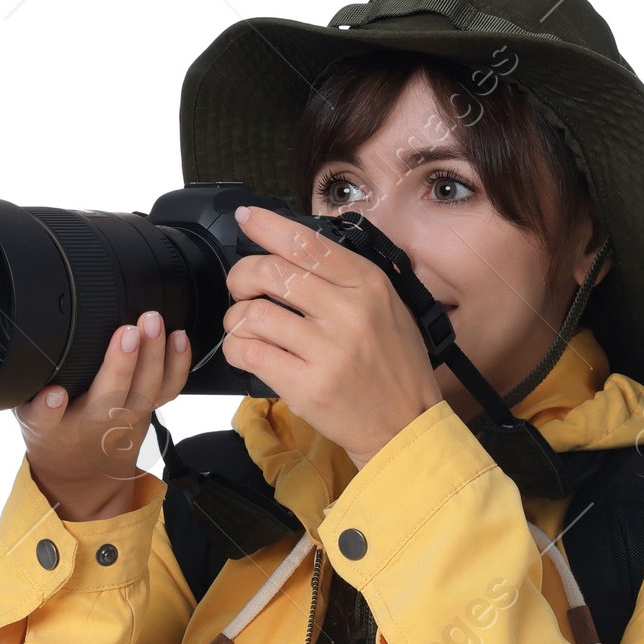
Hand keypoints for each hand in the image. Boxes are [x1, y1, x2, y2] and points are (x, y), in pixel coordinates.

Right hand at [14, 311, 190, 521]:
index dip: (49, 409)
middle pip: (110, 402)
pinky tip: (179, 337)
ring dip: (153, 356)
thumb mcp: (29, 416)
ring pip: (146, 392)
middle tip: (127, 331)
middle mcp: (93, 426)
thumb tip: (23, 350)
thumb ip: (29, 391)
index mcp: (53, 428)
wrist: (85, 470)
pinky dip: (178, 364)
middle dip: (120, 366)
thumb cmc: (56, 432)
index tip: (54, 394)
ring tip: (152, 322)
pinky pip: (168, 390)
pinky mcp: (148, 410)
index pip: (45, 420)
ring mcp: (126, 419)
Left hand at [222, 205, 442, 467]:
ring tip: (244, 326)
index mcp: (368, 285)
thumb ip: (349, 278)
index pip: (306, 243)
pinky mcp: (307, 386)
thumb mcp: (389, 307)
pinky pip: (250, 352)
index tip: (246, 219)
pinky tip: (245, 350)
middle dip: (241, 276)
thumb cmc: (396, 367)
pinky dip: (236, 347)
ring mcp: (327, 351)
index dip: (267, 226)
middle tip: (241, 288)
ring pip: (253, 313)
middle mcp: (349, 313)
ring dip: (236, 317)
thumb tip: (298, 248)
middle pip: (270, 272)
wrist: (407, 425)